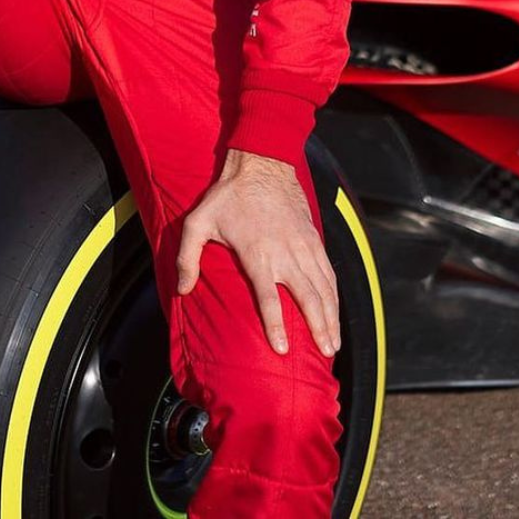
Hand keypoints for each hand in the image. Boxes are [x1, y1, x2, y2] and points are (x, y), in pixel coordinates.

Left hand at [176, 151, 339, 358]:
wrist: (261, 163)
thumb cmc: (227, 195)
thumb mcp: (198, 222)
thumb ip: (187, 257)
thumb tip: (182, 290)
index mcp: (258, 254)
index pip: (270, 298)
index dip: (276, 326)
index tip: (282, 350)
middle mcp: (286, 254)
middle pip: (307, 298)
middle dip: (318, 328)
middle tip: (325, 354)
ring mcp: (303, 246)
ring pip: (323, 288)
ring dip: (331, 317)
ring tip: (333, 343)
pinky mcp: (314, 238)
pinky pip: (328, 271)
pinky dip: (335, 294)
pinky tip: (336, 311)